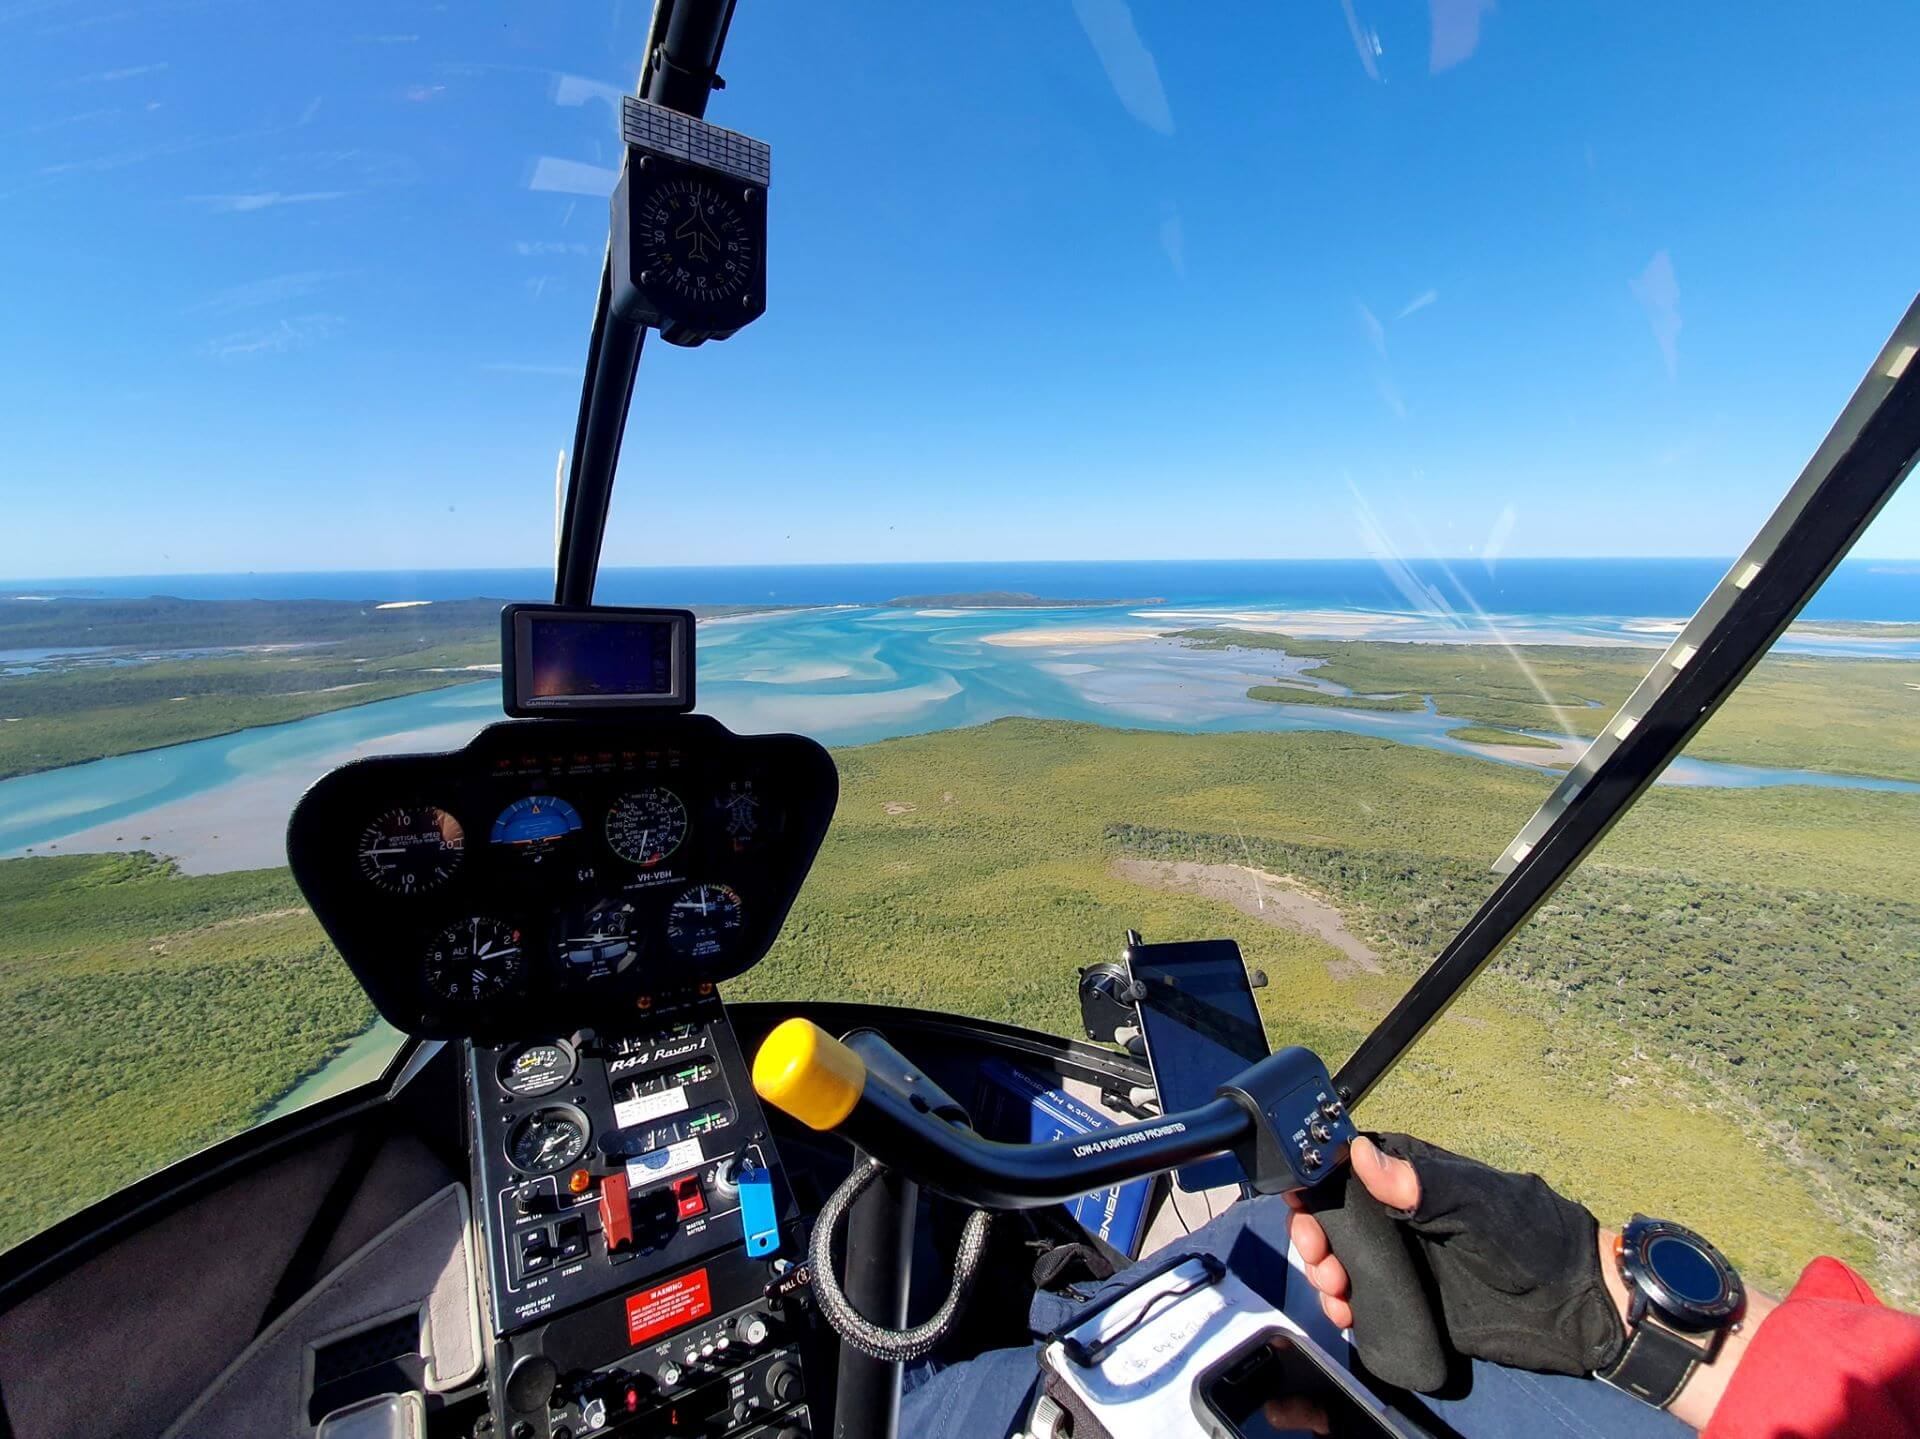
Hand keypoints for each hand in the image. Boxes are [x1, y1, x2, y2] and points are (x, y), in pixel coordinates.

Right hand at [1289, 1134, 1626, 1377]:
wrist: (1574, 1310)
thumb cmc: (1535, 1241)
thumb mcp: (1479, 1208)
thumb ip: (1423, 1185)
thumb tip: (1361, 1156)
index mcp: (1413, 1178)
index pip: (1346, 1166)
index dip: (1315, 1180)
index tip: (1301, 1202)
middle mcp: (1399, 1215)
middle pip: (1332, 1215)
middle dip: (1313, 1234)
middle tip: (1320, 1259)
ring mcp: (1402, 1258)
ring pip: (1339, 1257)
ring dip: (1323, 1271)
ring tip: (1336, 1291)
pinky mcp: (1407, 1299)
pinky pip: (1360, 1298)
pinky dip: (1341, 1305)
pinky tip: (1345, 1314)